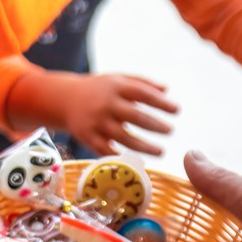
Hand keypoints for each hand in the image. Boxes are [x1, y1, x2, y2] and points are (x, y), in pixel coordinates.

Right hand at [60, 73, 178, 156]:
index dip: (160, 102)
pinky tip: (136, 161)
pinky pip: (106, 149)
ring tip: (161, 151)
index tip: (176, 110)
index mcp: (116, 86)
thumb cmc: (99, 89)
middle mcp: (105, 103)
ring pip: (123, 137)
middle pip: (134, 116)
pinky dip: (121, 156)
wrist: (64, 99)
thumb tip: (167, 90)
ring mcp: (96, 121)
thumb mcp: (118, 80)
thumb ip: (142, 83)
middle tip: (170, 130)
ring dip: (144, 146)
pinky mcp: (87, 137)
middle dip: (154, 124)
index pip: (142, 93)